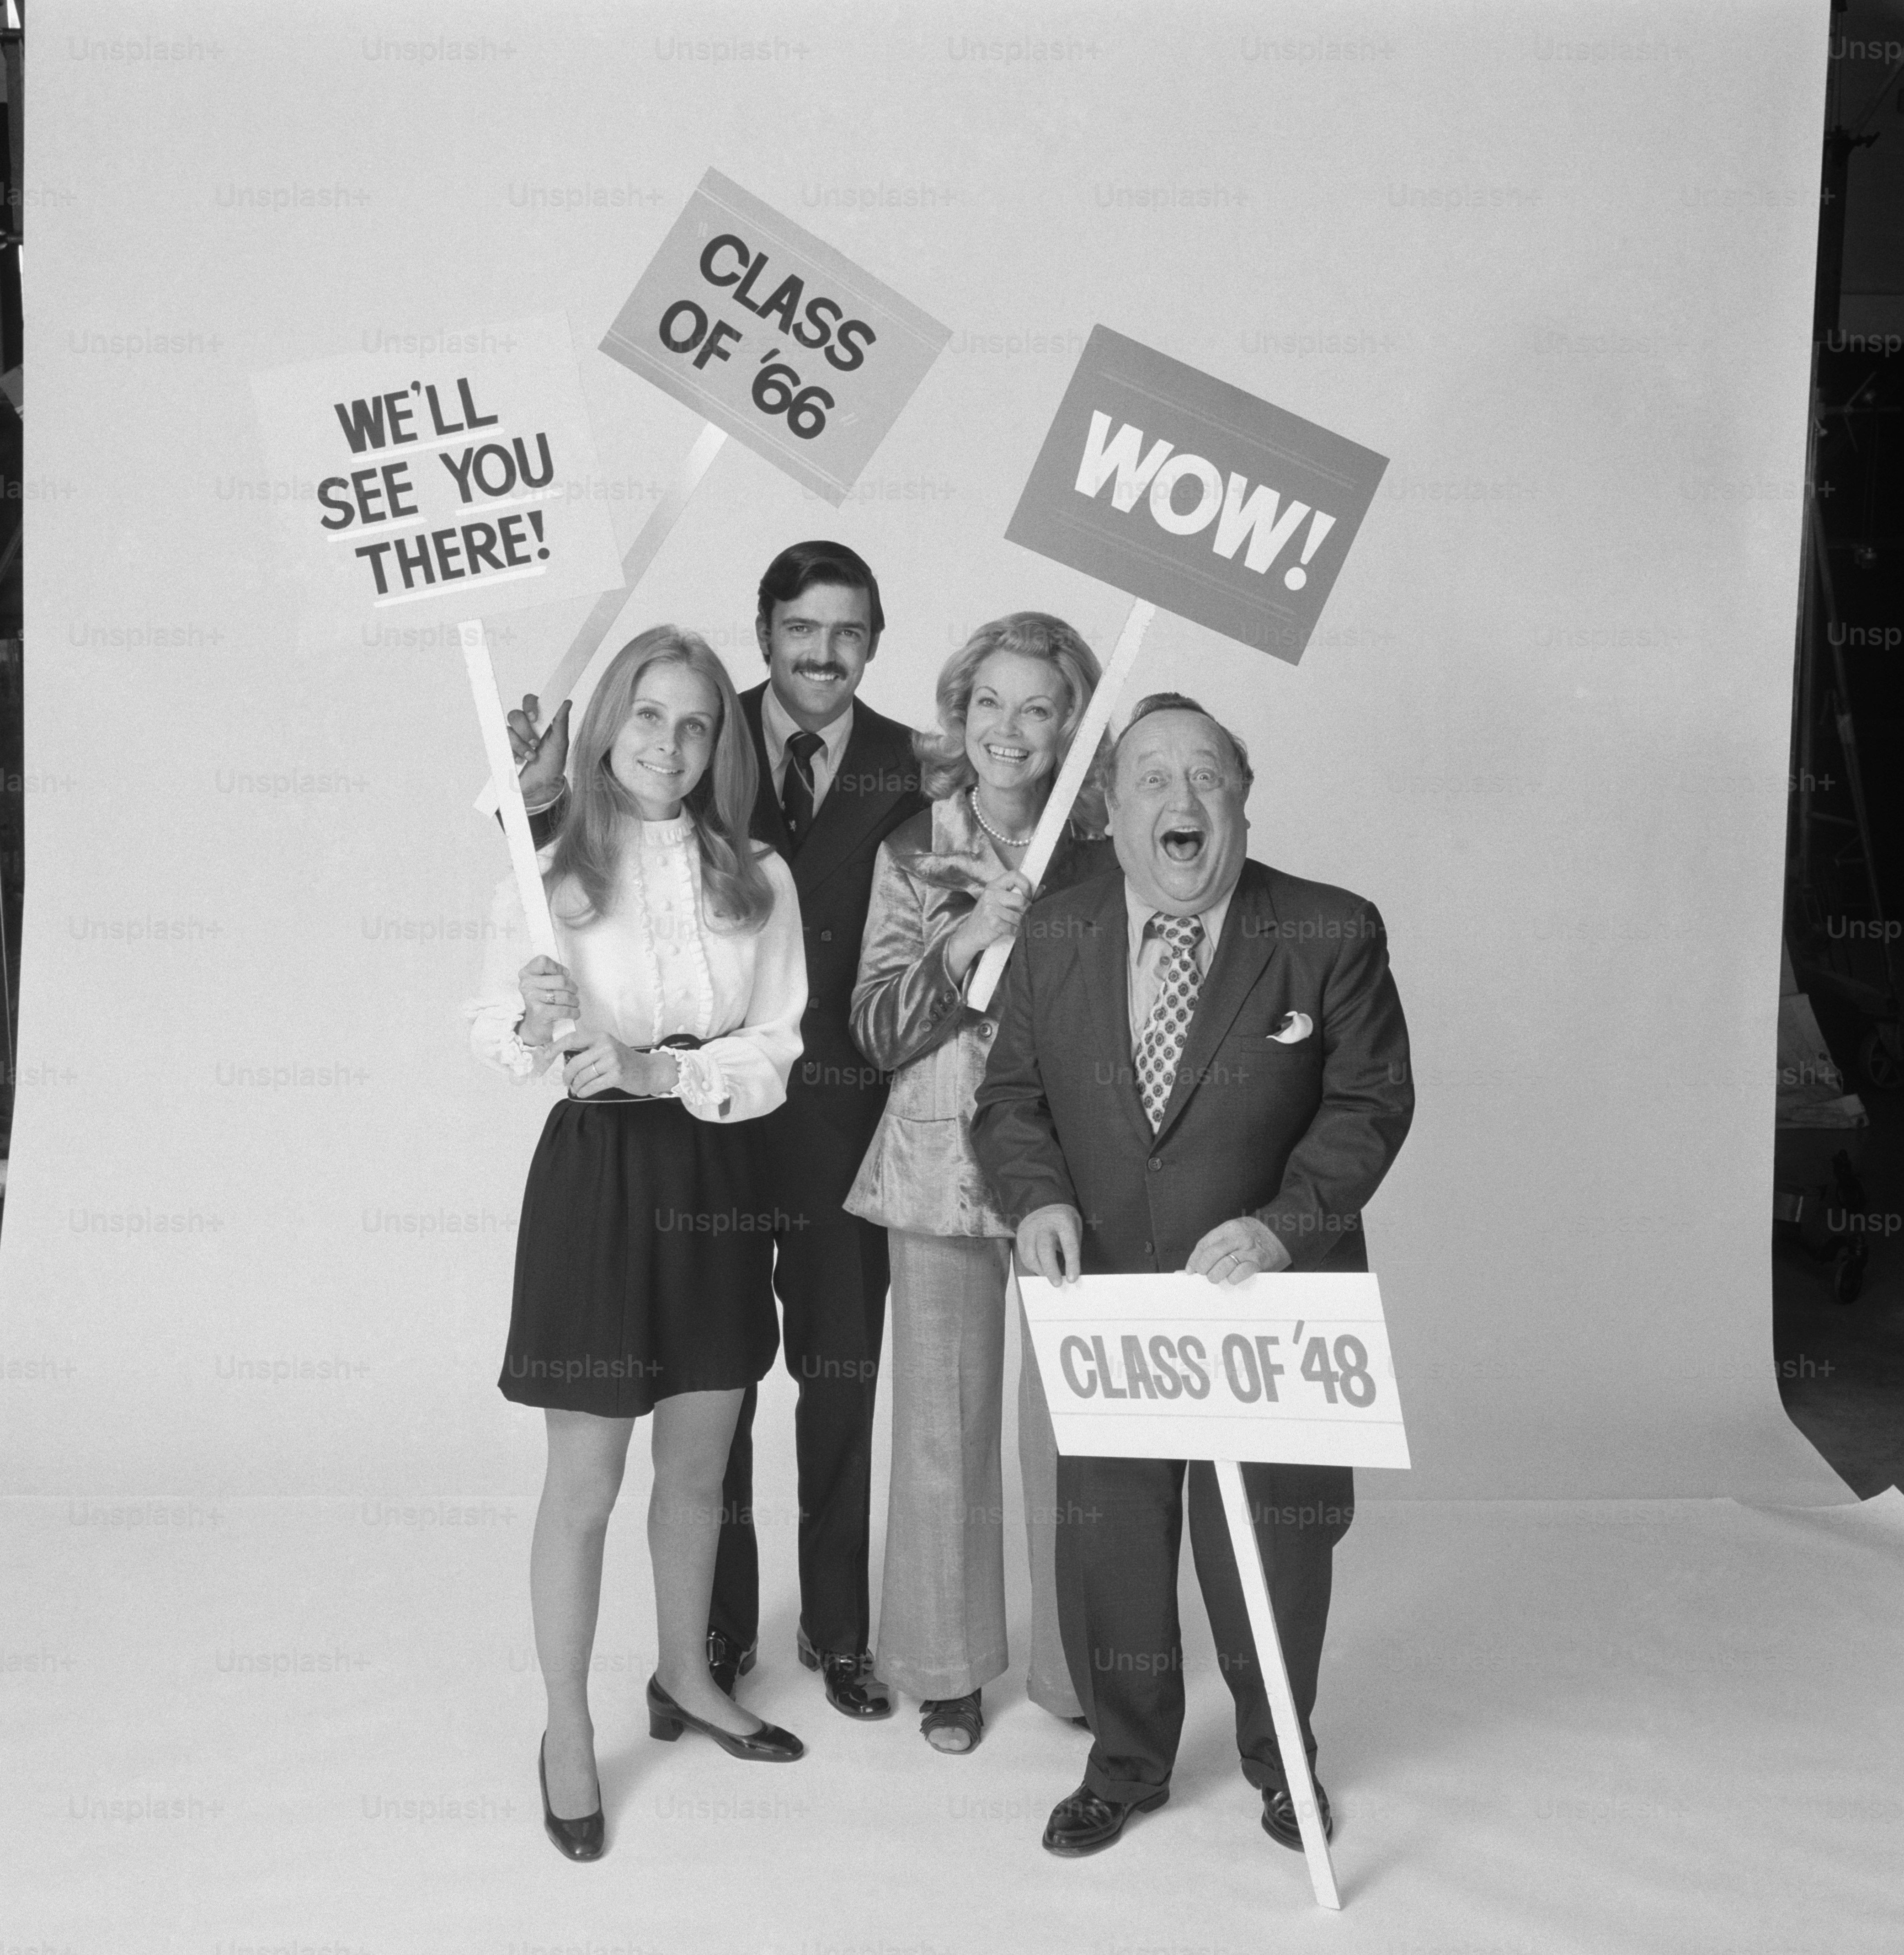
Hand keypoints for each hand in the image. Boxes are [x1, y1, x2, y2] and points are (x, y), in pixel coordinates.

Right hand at [507, 694, 571, 808]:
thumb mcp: (560, 743)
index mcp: (540, 720)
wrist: (541, 787)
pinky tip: (520, 761)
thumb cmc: (552, 763)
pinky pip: (501, 743)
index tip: (534, 717)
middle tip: (535, 744)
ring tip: (531, 757)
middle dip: (525, 730)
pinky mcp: (504, 747)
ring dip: (520, 745)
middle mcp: (525, 726)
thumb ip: (561, 722)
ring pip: (508, 729)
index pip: (530, 701)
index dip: (530, 705)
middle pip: (515, 715)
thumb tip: (567, 702)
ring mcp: (513, 736)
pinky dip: (512, 752)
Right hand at [517, 955, 577, 1046]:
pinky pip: (564, 1010)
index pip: (543, 961)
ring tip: (574, 1003)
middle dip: (572, 987)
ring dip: (574, 1001)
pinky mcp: (539, 1013)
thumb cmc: (544, 1000)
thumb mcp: (544, 983)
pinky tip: (575, 1013)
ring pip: (564, 996)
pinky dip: (573, 1012)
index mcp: (526, 973)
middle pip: (560, 980)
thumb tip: (566, 973)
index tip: (563, 975)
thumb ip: (553, 973)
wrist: (535, 1024)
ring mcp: (531, 999)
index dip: (557, 967)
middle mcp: (526, 985)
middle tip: (574, 992)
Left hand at [560, 1032, 678, 1099]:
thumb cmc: (624, 1061)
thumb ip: (589, 1050)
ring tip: (576, 1088)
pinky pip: (592, 1086)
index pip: (573, 1039)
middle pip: (575, 1062)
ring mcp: (612, 1060)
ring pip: (583, 1076)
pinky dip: (584, 1091)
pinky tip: (582, 1093)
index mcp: (601, 1036)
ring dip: (576, 1085)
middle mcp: (606, 1045)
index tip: (545, 1054)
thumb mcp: (607, 1049)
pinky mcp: (617, 1075)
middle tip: (566, 1081)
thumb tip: (563, 1059)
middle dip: (567, 1075)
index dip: (556, 1047)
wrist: (649, 1070)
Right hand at [946, 872, 1032, 978]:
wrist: (969, 935)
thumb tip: (1042, 888)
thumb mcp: (998, 901)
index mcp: (993, 886)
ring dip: (1020, 924)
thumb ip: (1019, 894)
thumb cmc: (987, 917)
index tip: (1028, 896)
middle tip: (1022, 916)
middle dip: (1026, 911)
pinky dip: (1016, 932)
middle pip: (1021, 900)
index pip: (1014, 875)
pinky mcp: (993, 923)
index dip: (1026, 885)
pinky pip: (1014, 928)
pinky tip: (1011, 931)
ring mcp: (991, 909)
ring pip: (1019, 916)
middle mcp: (991, 894)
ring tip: (1014, 925)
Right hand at [1015, 1203, 1083, 1284]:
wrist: (1043, 1203)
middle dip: (1051, 1269)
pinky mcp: (1021, 1237)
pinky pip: (1025, 1257)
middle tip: (1058, 1283)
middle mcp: (1044, 1226)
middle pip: (1045, 1250)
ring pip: (1031, 1256)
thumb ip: (1073, 1245)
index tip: (1073, 1278)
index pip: (1068, 1244)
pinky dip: (1033, 1266)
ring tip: (1050, 1277)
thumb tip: (1071, 1270)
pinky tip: (1041, 1269)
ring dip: (1041, 1270)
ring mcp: (1030, 1231)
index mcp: (1062, 1221)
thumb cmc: (1062, 1218)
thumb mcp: (1075, 1225)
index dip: (1071, 1263)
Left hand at [1186, 1217, 1290, 1284]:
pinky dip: (1232, 1278)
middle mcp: (1238, 1237)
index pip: (1204, 1244)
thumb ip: (1213, 1245)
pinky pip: (1240, 1273)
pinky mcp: (1259, 1262)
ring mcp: (1249, 1249)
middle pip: (1212, 1254)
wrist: (1279, 1233)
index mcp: (1228, 1228)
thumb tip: (1192, 1266)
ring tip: (1216, 1277)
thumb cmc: (1251, 1236)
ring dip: (1216, 1275)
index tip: (1192, 1269)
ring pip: (1224, 1265)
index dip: (1195, 1259)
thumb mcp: (1231, 1233)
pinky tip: (1231, 1278)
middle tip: (1205, 1274)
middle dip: (1204, 1268)